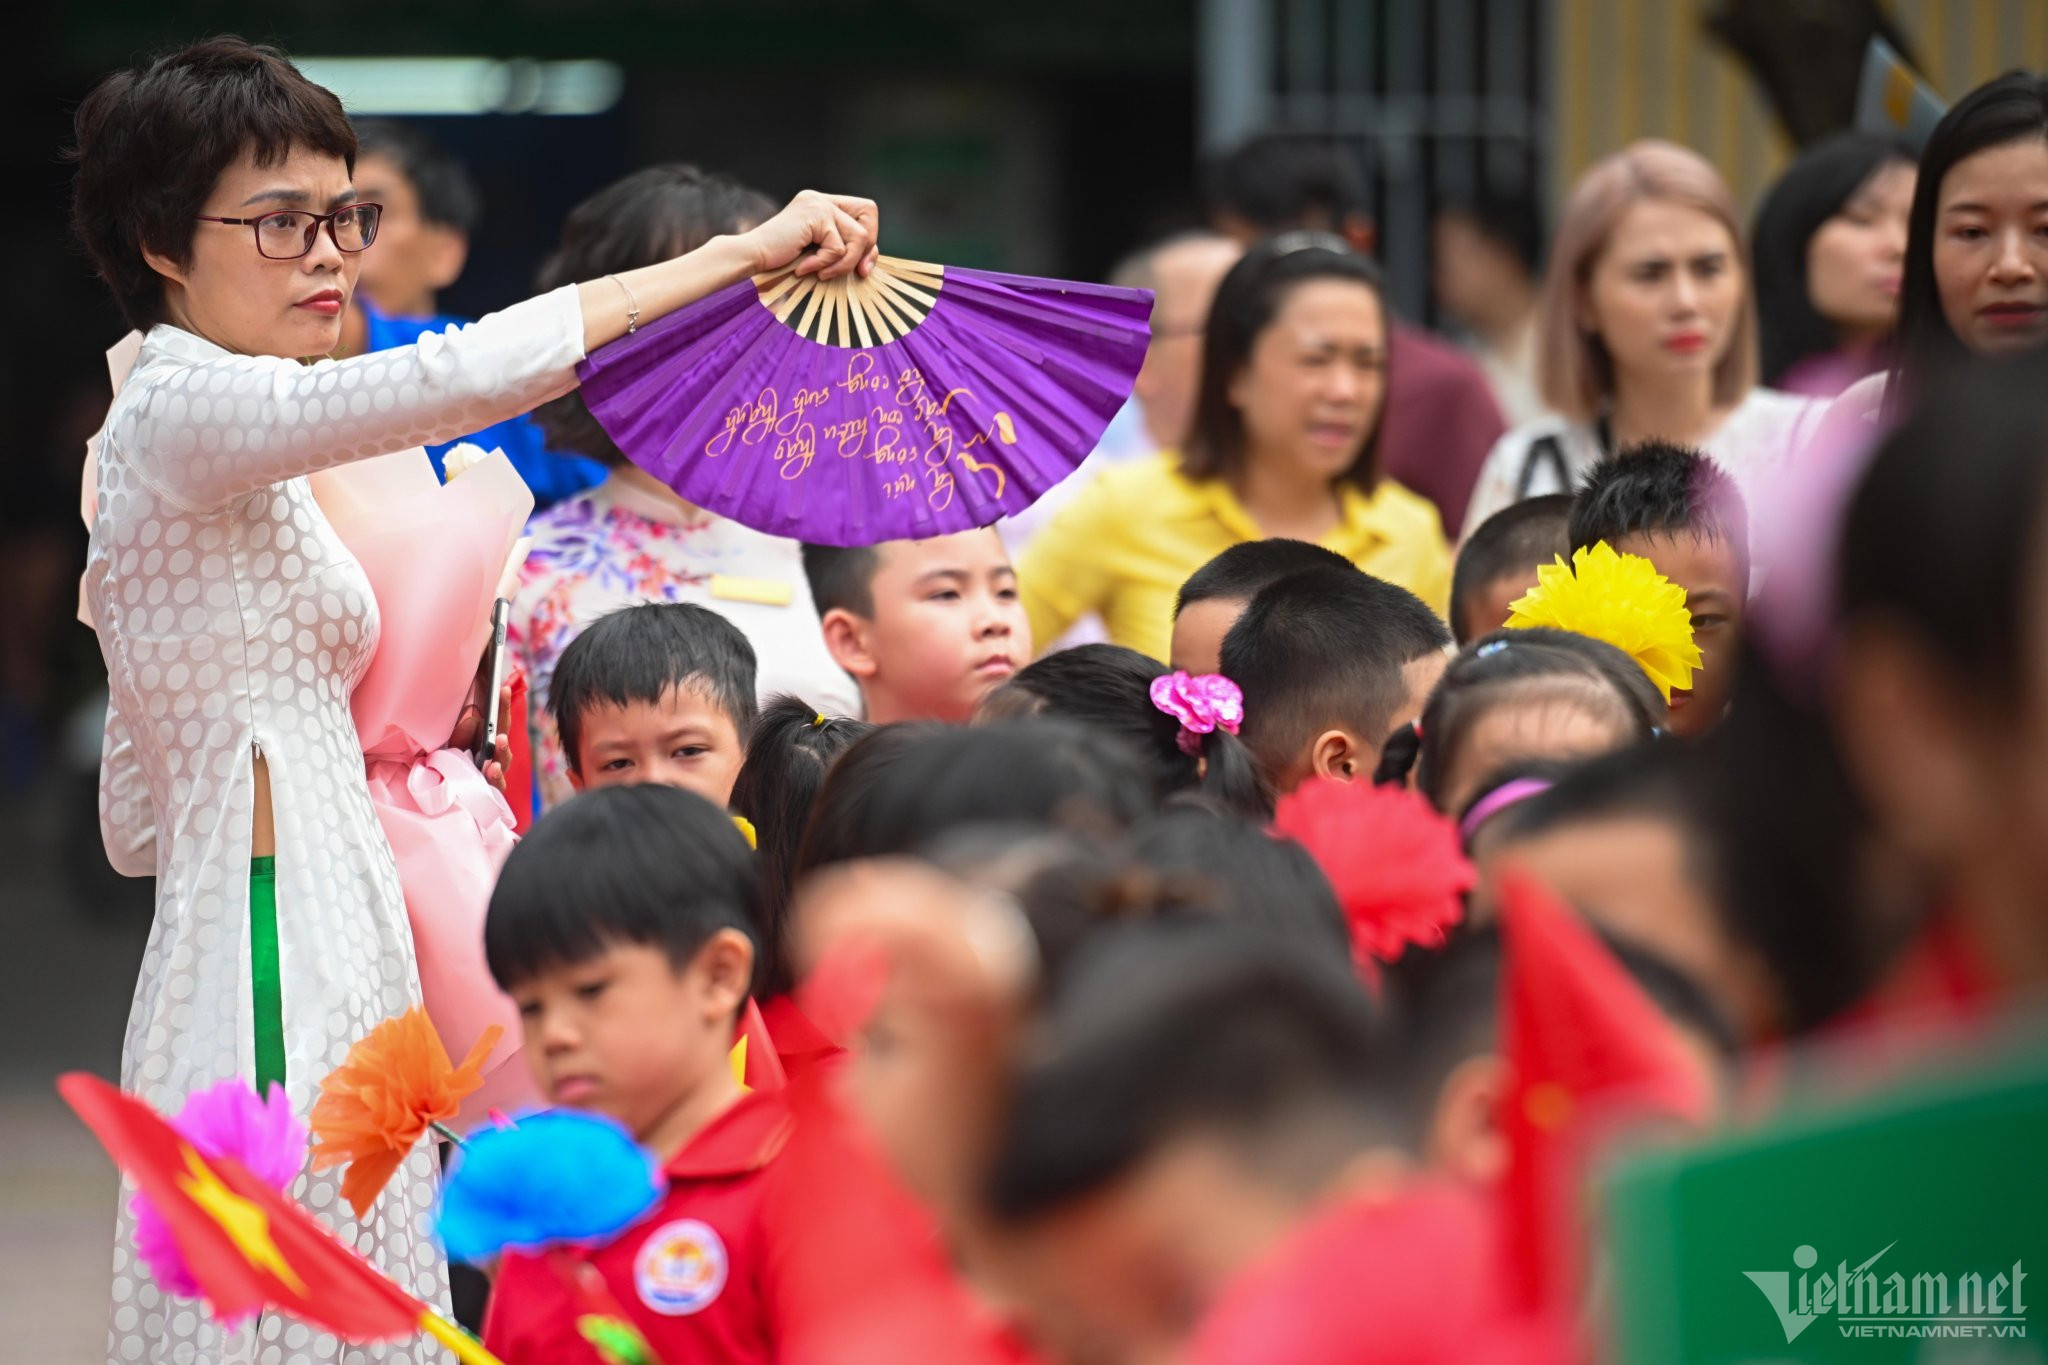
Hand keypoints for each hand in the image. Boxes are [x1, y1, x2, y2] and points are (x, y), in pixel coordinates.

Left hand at [448, 683, 513, 792]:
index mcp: (486, 743)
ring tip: (499, 741)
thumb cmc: (450, 771)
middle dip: (503, 720)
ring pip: (503, 760)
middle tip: (502, 704)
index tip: (501, 688)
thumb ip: (462, 735)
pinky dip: (496, 777)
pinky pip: (497, 785)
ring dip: (503, 750)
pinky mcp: (491, 793)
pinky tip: (492, 769)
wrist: (443, 803)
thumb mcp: (451, 748)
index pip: (497, 722)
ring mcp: (495, 775)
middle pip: (503, 737)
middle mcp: (494, 757)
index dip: (501, 705)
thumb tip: (475, 720)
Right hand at [739, 190, 879, 280]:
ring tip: (821, 273)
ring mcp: (818, 204)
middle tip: (854, 271)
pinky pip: (838, 248)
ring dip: (844, 264)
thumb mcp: (820, 257)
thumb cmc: (782, 265)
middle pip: (869, 214)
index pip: (866, 211)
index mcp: (824, 205)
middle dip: (866, 248)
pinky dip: (825, 265)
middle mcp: (822, 199)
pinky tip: (804, 269)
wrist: (751, 260)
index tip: (862, 267)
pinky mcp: (814, 215)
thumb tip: (870, 262)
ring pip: (858, 236)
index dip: (871, 238)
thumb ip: (844, 253)